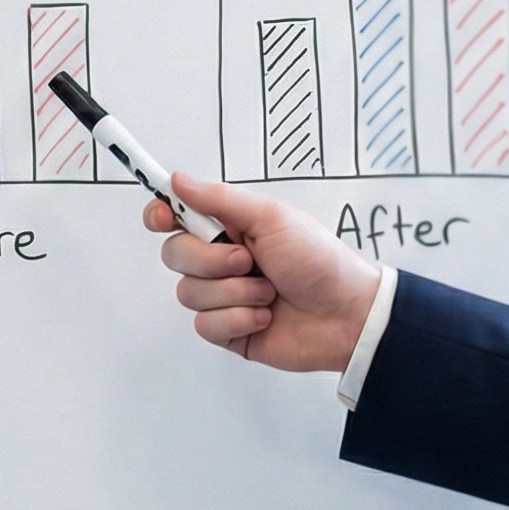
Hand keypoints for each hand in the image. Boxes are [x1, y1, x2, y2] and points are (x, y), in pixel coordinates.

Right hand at [143, 172, 380, 371]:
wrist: (347, 314)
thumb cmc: (319, 260)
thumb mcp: (273, 218)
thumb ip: (221, 199)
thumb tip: (178, 179)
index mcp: (231, 228)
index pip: (176, 217)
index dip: (161, 215)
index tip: (163, 217)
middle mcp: (222, 260)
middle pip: (175, 255)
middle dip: (210, 260)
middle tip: (249, 261)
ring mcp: (223, 296)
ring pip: (189, 293)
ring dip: (233, 293)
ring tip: (269, 292)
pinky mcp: (228, 330)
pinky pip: (205, 325)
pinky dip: (238, 318)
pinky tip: (266, 316)